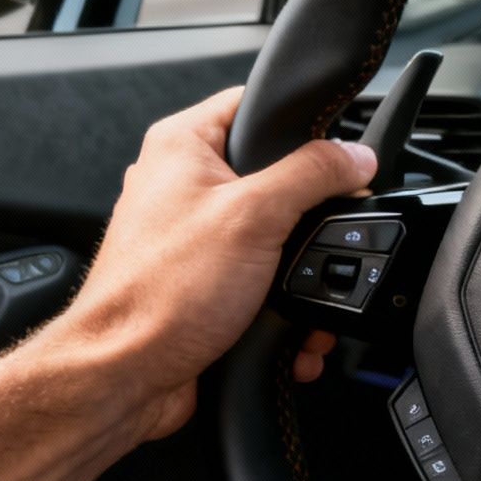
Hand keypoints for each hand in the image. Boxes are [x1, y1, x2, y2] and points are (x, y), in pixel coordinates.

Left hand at [45, 87, 376, 444]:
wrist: (126, 376)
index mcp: (182, 145)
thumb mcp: (255, 216)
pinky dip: (284, 306)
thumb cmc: (160, 294)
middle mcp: (182, 185)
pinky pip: (261, 280)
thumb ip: (313, 174)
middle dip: (311, 219)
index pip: (254, 104)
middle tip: (323, 235)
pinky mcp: (204, 282)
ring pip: (274, 236)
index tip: (338, 154)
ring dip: (301, 273)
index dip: (303, 124)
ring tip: (305, 294)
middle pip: (276, 176)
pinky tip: (291, 327)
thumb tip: (355, 156)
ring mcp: (193, 237)